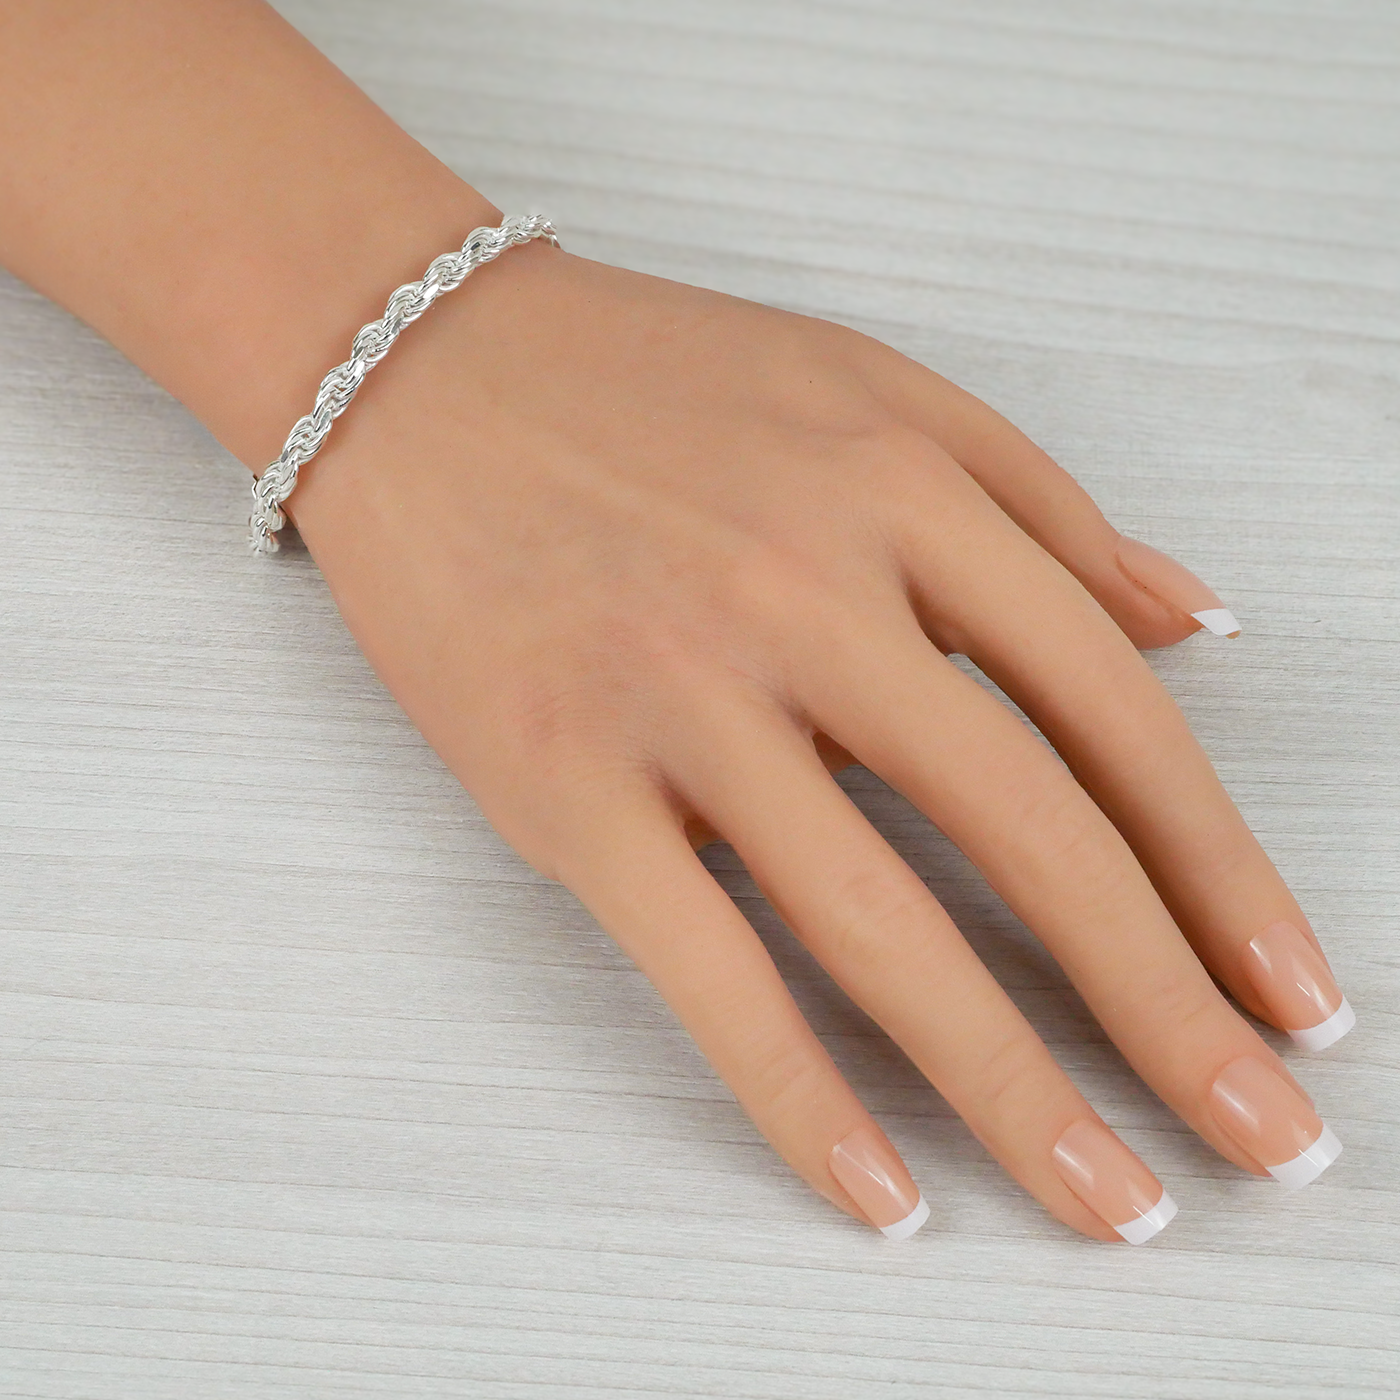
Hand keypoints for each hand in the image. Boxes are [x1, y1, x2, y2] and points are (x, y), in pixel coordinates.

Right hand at [285, 240, 1349, 1242]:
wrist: (416, 365)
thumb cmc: (643, 377)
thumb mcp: (871, 390)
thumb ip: (1042, 505)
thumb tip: (1189, 622)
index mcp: (902, 492)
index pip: (1113, 714)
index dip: (1221, 871)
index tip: (1292, 992)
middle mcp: (807, 593)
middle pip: (1031, 833)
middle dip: (1165, 1009)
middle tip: (1255, 1140)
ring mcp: (679, 692)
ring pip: (881, 923)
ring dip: (1013, 1085)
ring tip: (1107, 1199)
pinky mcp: (562, 779)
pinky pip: (702, 963)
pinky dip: (797, 1092)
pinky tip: (882, 1189)